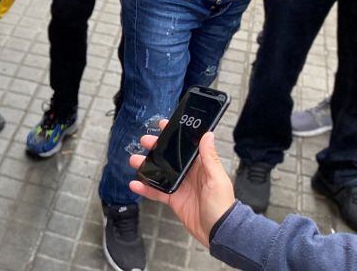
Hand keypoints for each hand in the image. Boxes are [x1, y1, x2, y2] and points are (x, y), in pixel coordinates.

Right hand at [129, 121, 234, 247]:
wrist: (218, 232)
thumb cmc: (222, 205)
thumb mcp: (217, 179)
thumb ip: (210, 158)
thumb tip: (208, 135)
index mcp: (201, 165)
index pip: (186, 146)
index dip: (174, 135)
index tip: (162, 125)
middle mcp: (189, 174)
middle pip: (169, 157)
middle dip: (156, 148)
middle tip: (144, 141)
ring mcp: (180, 186)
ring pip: (160, 173)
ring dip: (146, 166)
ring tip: (134, 161)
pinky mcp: (174, 200)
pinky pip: (157, 192)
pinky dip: (145, 188)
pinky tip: (135, 185)